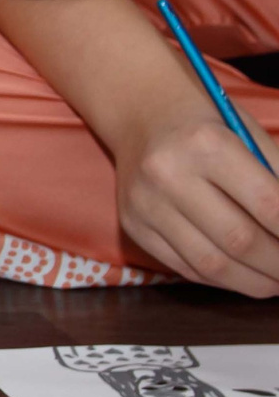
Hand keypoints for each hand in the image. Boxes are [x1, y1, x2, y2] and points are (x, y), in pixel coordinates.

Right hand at [0, 0, 278, 297]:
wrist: (141, 114)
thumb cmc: (208, 124)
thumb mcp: (251, 136)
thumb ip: (278, 179)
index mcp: (205, 143)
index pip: (267, 204)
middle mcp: (168, 173)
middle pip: (239, 239)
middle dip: (278, 264)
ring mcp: (145, 202)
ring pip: (210, 263)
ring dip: (254, 282)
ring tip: (275, 281)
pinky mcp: (132, 224)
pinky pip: (184, 267)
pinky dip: (221, 279)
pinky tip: (242, 275)